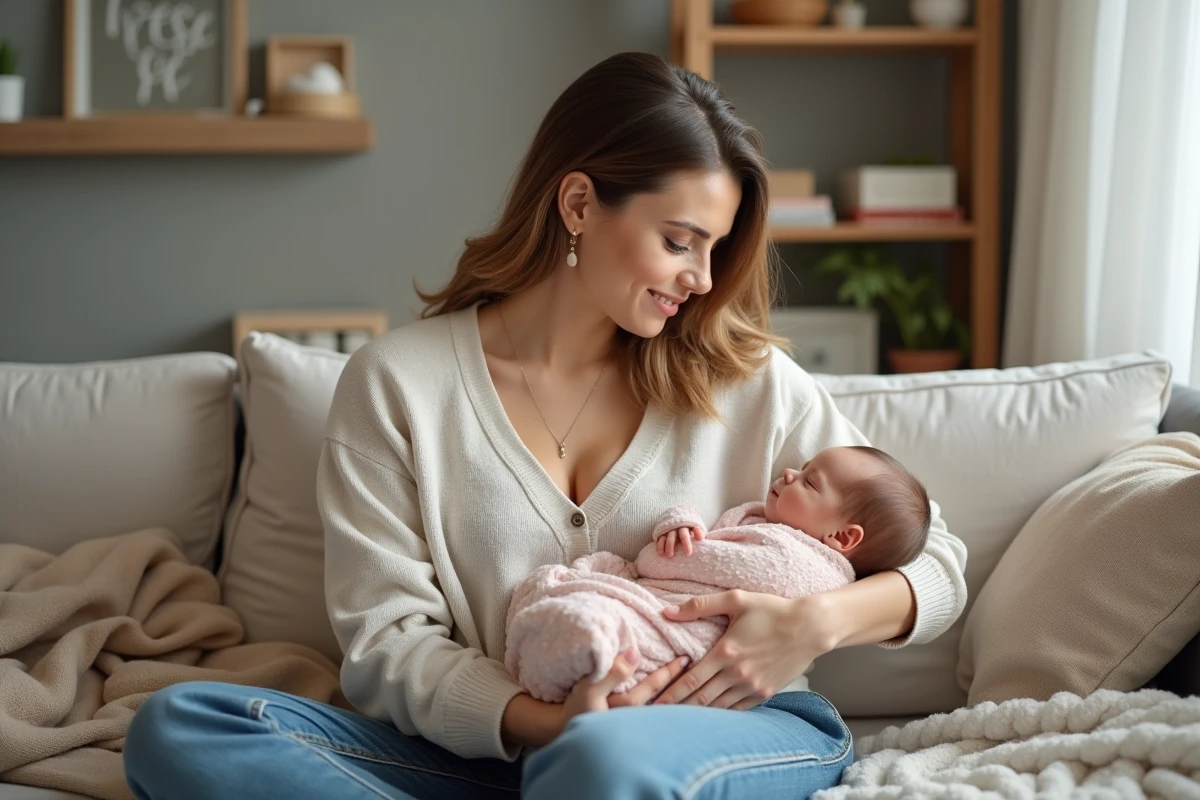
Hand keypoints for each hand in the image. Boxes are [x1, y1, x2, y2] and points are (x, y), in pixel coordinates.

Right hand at [560, 648, 690, 726]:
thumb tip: (635, 653)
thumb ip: (612, 671)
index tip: (686, 657)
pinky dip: (671, 709)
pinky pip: (659, 718)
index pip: (655, 685)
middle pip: (667, 701)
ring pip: (665, 711)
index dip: (671, 670)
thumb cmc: (577, 708)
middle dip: (682, 685)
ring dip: (680, 697)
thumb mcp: (589, 688)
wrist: (565, 731)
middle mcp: (638, 720)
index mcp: (629, 707)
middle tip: (701, 670)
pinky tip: (681, 703)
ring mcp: (639, 728)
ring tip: (696, 685)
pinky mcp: (637, 732)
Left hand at [653, 590, 836, 709]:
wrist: (810, 628)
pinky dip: (720, 714)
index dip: (669, 694)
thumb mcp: (736, 599)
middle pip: (700, 699)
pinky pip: (737, 709)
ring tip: (676, 720)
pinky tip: (707, 716)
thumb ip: (699, 605)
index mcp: (726, 652)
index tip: (653, 702)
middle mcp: (737, 674)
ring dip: (697, 715)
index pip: (690, 680)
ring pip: (718, 708)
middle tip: (656, 716)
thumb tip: (667, 611)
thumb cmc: (772, 610)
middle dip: (677, 709)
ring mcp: (752, 687)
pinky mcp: (764, 693)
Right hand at [656, 525, 704, 557]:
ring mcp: (669, 529)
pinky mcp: (661, 532)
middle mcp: (679, 526)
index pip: (693, 529)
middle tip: (688, 554)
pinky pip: (660, 539)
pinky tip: (661, 554)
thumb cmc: (687, 527)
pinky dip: (660, 546)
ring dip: (669, 546)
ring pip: (670, 537)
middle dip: (685, 543)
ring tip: (670, 556)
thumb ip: (699, 532)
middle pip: (682, 534)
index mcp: (688, 525)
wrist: (674, 518)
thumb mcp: (694, 527)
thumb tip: (701, 538)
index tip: (698, 542)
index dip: (695, 535)